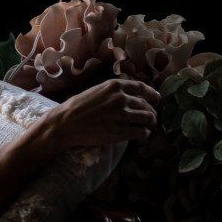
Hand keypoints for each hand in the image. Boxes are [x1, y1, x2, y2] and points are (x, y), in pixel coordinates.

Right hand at [38, 76, 159, 151]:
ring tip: (147, 126)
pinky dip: (144, 134)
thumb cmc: (75, 107)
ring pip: (149, 118)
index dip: (151, 93)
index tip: (156, 98)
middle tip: (150, 117)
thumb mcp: (94, 91)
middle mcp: (121, 99)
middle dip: (151, 111)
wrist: (65, 124)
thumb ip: (111, 92)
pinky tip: (140, 134)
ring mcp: (123, 115)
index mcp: (114, 86)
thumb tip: (126, 96)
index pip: (141, 87)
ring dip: (150, 123)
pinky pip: (142, 132)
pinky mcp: (122, 131)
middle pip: (147, 105)